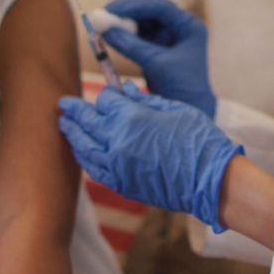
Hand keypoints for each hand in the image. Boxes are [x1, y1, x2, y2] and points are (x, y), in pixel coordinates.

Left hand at [58, 83, 241, 231]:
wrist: (210, 181)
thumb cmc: (198, 140)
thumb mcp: (175, 109)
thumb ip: (145, 99)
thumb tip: (125, 89)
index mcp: (131, 118)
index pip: (105, 101)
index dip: (107, 95)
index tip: (109, 93)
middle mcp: (116, 141)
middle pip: (86, 121)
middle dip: (74, 110)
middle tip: (63, 104)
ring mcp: (116, 165)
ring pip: (84, 147)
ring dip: (72, 134)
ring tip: (65, 125)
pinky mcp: (121, 184)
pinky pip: (94, 169)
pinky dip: (84, 157)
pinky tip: (82, 150)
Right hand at [102, 0, 216, 117]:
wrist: (189, 109)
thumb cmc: (181, 87)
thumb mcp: (156, 64)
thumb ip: (131, 46)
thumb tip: (104, 29)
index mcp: (188, 26)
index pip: (159, 6)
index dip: (134, 5)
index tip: (111, 9)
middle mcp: (179, 27)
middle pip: (149, 10)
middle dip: (126, 12)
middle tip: (102, 14)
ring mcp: (168, 37)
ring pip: (141, 22)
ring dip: (123, 23)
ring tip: (102, 27)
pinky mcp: (157, 48)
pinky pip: (137, 35)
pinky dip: (124, 36)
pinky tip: (110, 37)